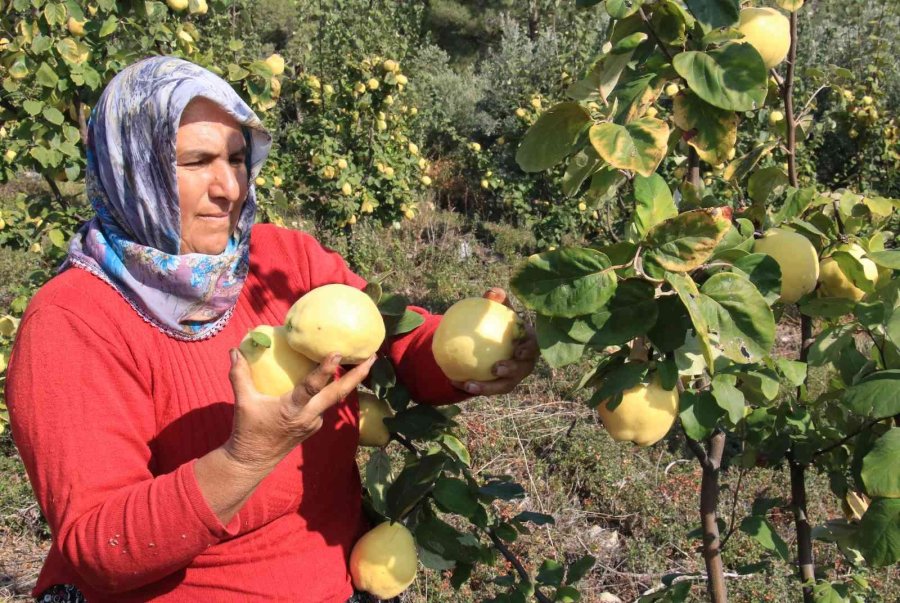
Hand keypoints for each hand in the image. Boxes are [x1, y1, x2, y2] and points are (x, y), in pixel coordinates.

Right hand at [225, 350, 375, 470]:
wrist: (253, 461)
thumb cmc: (248, 430)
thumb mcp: (243, 402)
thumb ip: (239, 375)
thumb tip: (234, 351)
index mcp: (292, 409)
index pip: (312, 387)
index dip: (325, 370)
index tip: (338, 354)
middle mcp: (308, 416)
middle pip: (337, 394)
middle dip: (357, 376)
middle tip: (373, 357)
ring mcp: (314, 423)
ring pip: (333, 399)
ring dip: (348, 382)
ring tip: (361, 362)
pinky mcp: (313, 426)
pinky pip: (324, 404)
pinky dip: (329, 391)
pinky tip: (333, 378)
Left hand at [451, 287, 537, 395]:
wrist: (490, 340)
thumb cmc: (498, 321)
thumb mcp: (497, 309)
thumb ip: (496, 300)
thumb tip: (491, 292)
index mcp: (529, 343)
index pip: (534, 347)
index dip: (529, 351)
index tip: (518, 351)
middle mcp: (524, 362)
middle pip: (521, 370)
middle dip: (511, 372)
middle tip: (496, 369)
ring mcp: (513, 377)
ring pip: (503, 386)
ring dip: (487, 387)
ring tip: (470, 385)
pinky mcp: (499, 385)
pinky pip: (486, 388)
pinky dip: (471, 386)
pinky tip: (454, 382)